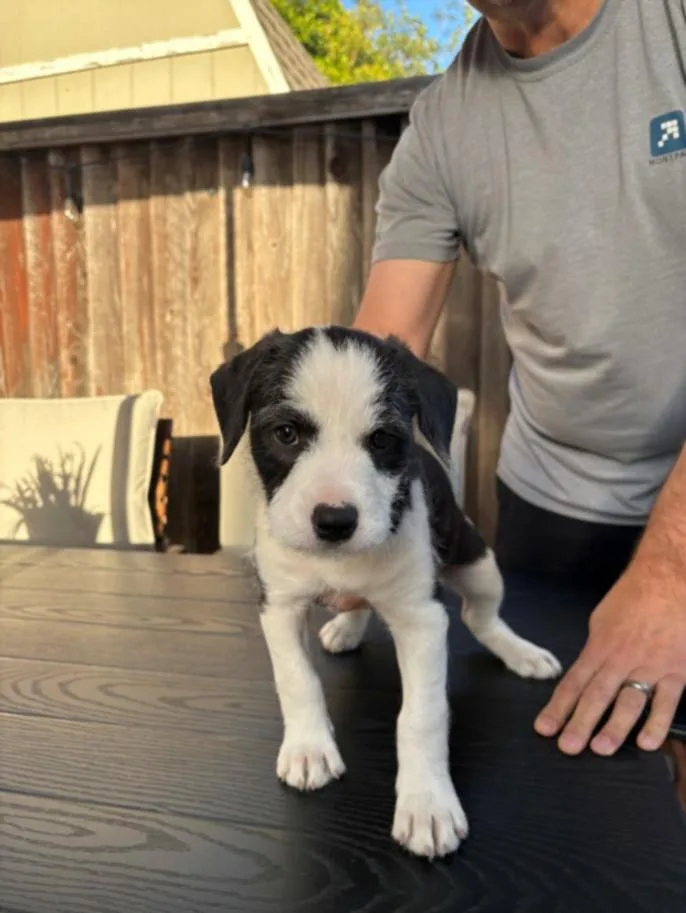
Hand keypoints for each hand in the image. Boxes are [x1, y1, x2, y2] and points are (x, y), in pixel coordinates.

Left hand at [534, 561, 685, 755]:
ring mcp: (650, 666)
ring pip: (629, 701)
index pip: (574, 682)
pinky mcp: (677, 671)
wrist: (667, 579)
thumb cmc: (633, 597)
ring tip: (600, 749)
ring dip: (614, 727)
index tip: (544, 729)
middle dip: (580, 722)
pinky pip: (667, 701)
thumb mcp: (602, 619)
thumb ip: (595, 648)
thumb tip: (586, 671)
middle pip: (596, 695)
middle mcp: (621, 659)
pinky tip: (647, 743)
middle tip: (567, 747)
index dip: (558, 707)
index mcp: (599, 646)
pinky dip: (657, 722)